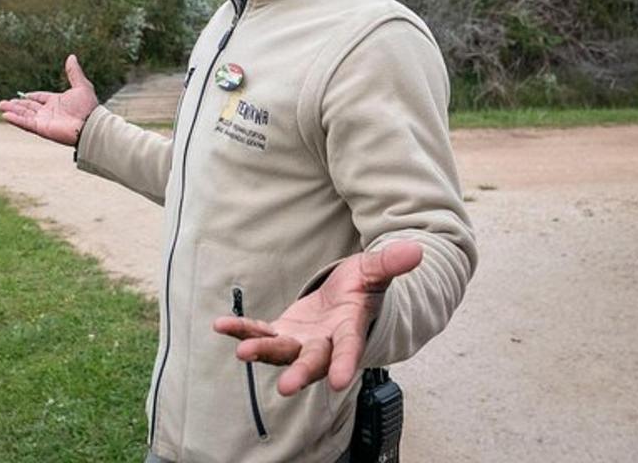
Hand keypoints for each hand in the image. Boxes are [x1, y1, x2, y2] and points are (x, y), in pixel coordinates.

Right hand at [0, 54, 97, 145]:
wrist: (90, 124)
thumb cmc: (88, 107)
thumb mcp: (81, 85)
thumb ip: (74, 72)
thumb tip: (72, 56)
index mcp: (57, 102)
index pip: (40, 99)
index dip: (30, 97)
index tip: (22, 95)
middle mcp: (49, 112)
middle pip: (29, 108)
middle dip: (16, 104)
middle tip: (3, 102)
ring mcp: (44, 121)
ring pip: (24, 115)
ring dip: (12, 110)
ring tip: (0, 105)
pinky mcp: (42, 129)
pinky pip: (26, 123)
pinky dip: (15, 119)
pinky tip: (5, 115)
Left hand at [212, 240, 422, 395]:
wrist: (347, 299)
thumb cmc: (363, 287)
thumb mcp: (374, 271)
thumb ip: (390, 264)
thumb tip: (416, 251)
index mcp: (350, 330)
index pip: (349, 350)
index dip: (345, 364)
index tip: (339, 383)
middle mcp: (324, 343)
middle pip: (311, 361)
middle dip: (299, 372)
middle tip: (286, 387)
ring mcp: (301, 341)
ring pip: (280, 351)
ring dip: (262, 351)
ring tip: (241, 352)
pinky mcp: (283, 333)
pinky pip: (259, 332)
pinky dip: (241, 330)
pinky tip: (221, 325)